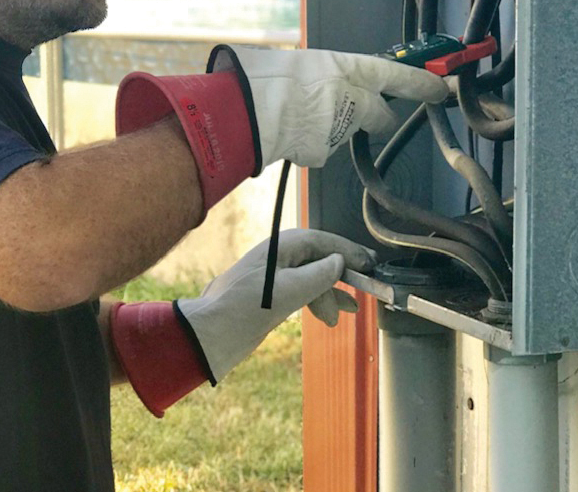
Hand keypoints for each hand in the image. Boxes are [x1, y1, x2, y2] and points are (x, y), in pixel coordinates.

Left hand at [176, 228, 374, 382]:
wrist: (208, 336)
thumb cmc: (242, 309)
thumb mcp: (286, 292)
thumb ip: (317, 275)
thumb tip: (338, 263)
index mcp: (281, 247)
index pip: (323, 241)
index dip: (348, 251)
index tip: (369, 262)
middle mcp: (280, 258)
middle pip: (320, 259)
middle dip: (341, 275)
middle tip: (365, 288)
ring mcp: (276, 277)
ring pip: (313, 278)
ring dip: (331, 294)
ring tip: (348, 312)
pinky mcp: (272, 297)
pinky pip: (303, 292)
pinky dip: (318, 302)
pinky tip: (329, 316)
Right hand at [209, 45, 450, 168]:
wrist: (246, 110)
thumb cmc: (267, 78)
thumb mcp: (305, 62)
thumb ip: (329, 74)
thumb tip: (334, 78)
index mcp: (348, 68)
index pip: (398, 75)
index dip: (423, 82)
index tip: (442, 86)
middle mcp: (352, 99)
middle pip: (381, 115)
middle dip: (374, 114)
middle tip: (352, 107)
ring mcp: (340, 129)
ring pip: (346, 130)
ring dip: (331, 125)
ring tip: (299, 114)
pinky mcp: (324, 152)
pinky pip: (322, 146)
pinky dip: (311, 140)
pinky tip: (291, 130)